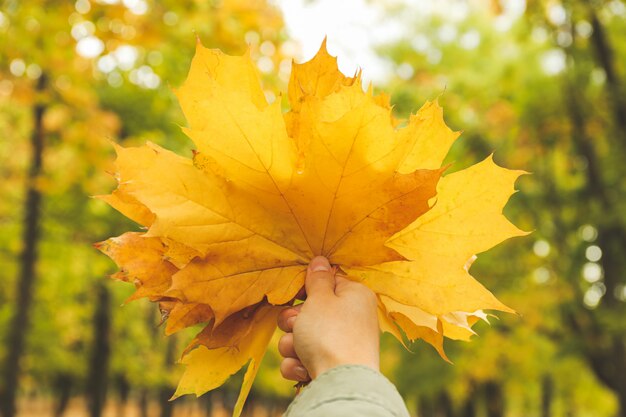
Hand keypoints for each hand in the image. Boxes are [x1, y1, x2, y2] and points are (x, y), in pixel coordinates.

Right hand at [277, 256, 379, 380]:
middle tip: (295, 325)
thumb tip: (321, 260)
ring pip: (302, 337)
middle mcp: (352, 319)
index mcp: (355, 297)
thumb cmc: (331, 334)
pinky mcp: (330, 367)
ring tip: (300, 351)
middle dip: (295, 321)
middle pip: (310, 312)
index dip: (307, 290)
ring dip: (293, 344)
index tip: (296, 295)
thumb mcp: (320, 299)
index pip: (327, 284)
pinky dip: (299, 364)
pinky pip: (304, 359)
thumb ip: (317, 279)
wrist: (340, 383)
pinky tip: (304, 368)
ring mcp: (341, 345)